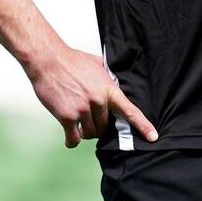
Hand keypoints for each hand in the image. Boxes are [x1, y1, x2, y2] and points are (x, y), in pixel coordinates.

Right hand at [26, 44, 157, 148]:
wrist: (48, 60)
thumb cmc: (71, 60)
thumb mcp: (96, 64)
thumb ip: (107, 76)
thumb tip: (115, 79)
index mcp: (108, 89)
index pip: (130, 111)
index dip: (143, 125)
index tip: (153, 137)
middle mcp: (98, 100)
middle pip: (105, 127)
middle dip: (97, 125)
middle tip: (87, 117)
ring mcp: (82, 109)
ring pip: (90, 133)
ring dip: (84, 132)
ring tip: (76, 122)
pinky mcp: (67, 116)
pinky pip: (74, 138)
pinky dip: (71, 140)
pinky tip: (70, 138)